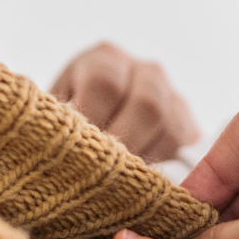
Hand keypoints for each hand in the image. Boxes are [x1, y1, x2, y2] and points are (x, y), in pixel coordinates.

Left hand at [50, 42, 199, 162]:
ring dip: (143, 159)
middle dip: (123, 146)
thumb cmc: (68, 121)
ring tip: (117, 180)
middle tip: (100, 174)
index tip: (76, 150)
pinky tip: (137, 177)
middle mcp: (144, 70)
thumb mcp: (55, 113)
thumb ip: (55, 120)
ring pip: (169, 128)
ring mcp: (171, 95)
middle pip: (147, 106)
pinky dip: (160, 165)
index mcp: (105, 59)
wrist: (102, 122)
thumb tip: (50, 137)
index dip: (92, 121)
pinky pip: (183, 145)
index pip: (105, 85)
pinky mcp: (188, 122)